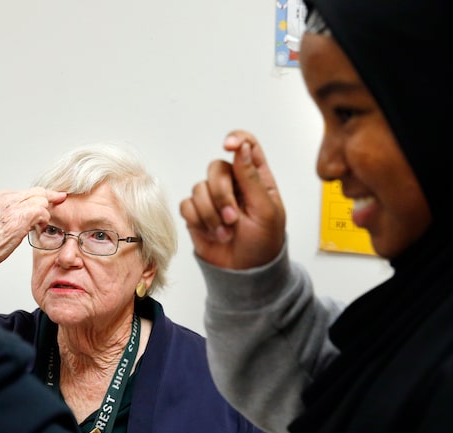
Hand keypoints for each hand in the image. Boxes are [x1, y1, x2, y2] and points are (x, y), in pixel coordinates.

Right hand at [0, 188, 66, 286]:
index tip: (57, 197)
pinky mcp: (20, 217)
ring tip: (38, 226)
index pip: (30, 191)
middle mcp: (8, 198)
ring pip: (42, 201)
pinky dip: (44, 220)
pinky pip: (41, 211)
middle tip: (56, 210)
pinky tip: (39, 228)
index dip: (45, 195)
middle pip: (39, 192)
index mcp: (2, 197)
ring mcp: (14, 207)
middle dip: (50, 201)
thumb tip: (28, 214)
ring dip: (44, 214)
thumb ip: (12, 212)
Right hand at [179, 130, 285, 269]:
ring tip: (226, 232)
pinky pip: (186, 205)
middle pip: (216, 167)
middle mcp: (233, 184)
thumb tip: (241, 147)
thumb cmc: (263, 243)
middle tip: (233, 218)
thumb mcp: (266, 211)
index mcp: (256, 178)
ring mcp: (212, 198)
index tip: (229, 146)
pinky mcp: (196, 214)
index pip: (246, 145)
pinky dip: (199, 220)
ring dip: (211, 214)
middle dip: (222, 195)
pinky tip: (212, 233)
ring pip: (199, 188)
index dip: (236, 140)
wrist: (244, 273)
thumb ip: (252, 178)